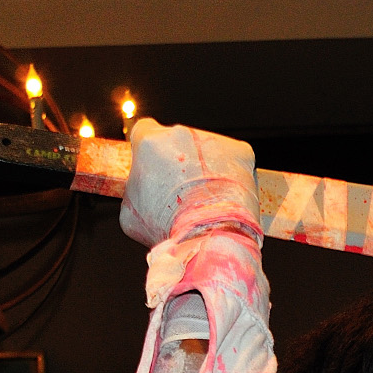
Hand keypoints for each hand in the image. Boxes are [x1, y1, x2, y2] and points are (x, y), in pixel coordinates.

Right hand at [121, 118, 259, 250]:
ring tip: (208, 201)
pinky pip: (235, 161)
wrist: (209, 239)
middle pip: (178, 143)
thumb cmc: (169, 229)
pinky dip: (233, 177)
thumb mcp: (131, 214)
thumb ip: (134, 191)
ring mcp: (212, 140)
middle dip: (180, 164)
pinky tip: (228, 198)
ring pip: (207, 152)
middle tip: (185, 194)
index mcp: (148, 142)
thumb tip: (141, 191)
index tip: (155, 166)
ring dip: (206, 170)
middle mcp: (180, 134)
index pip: (144, 132)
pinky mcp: (240, 152)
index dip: (150, 152)